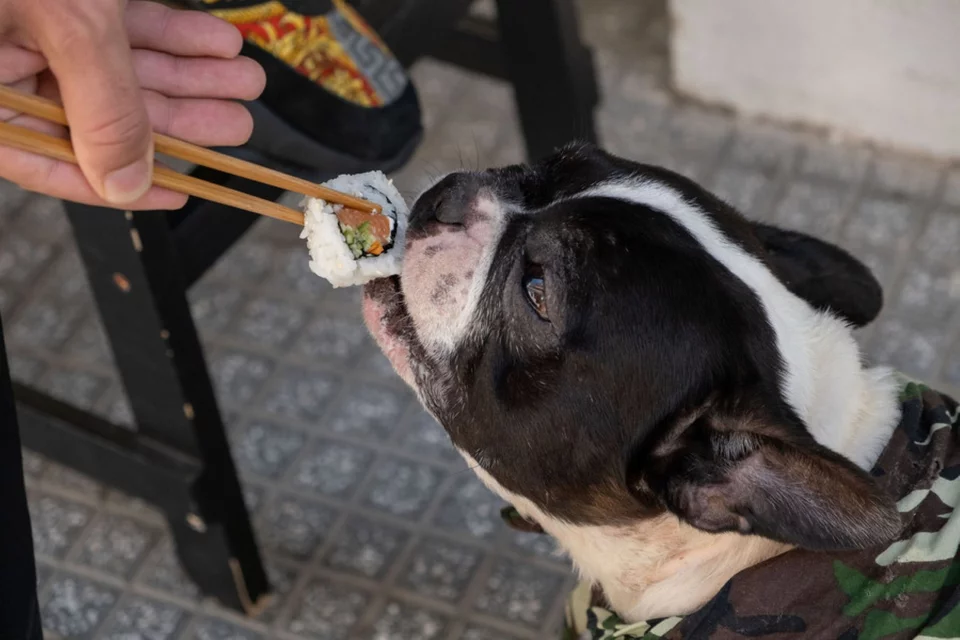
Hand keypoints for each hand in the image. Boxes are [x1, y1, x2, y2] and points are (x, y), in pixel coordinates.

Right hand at [0, 0, 265, 208]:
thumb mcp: (64, 27)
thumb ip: (102, 107)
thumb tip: (128, 182)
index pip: (48, 162)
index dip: (116, 183)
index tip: (177, 188)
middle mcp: (2, 64)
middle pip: (97, 113)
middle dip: (177, 115)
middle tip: (234, 122)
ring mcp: (27, 27)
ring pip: (115, 67)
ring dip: (186, 73)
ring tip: (242, 78)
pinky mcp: (59, 1)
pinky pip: (115, 25)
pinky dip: (167, 31)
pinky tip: (214, 41)